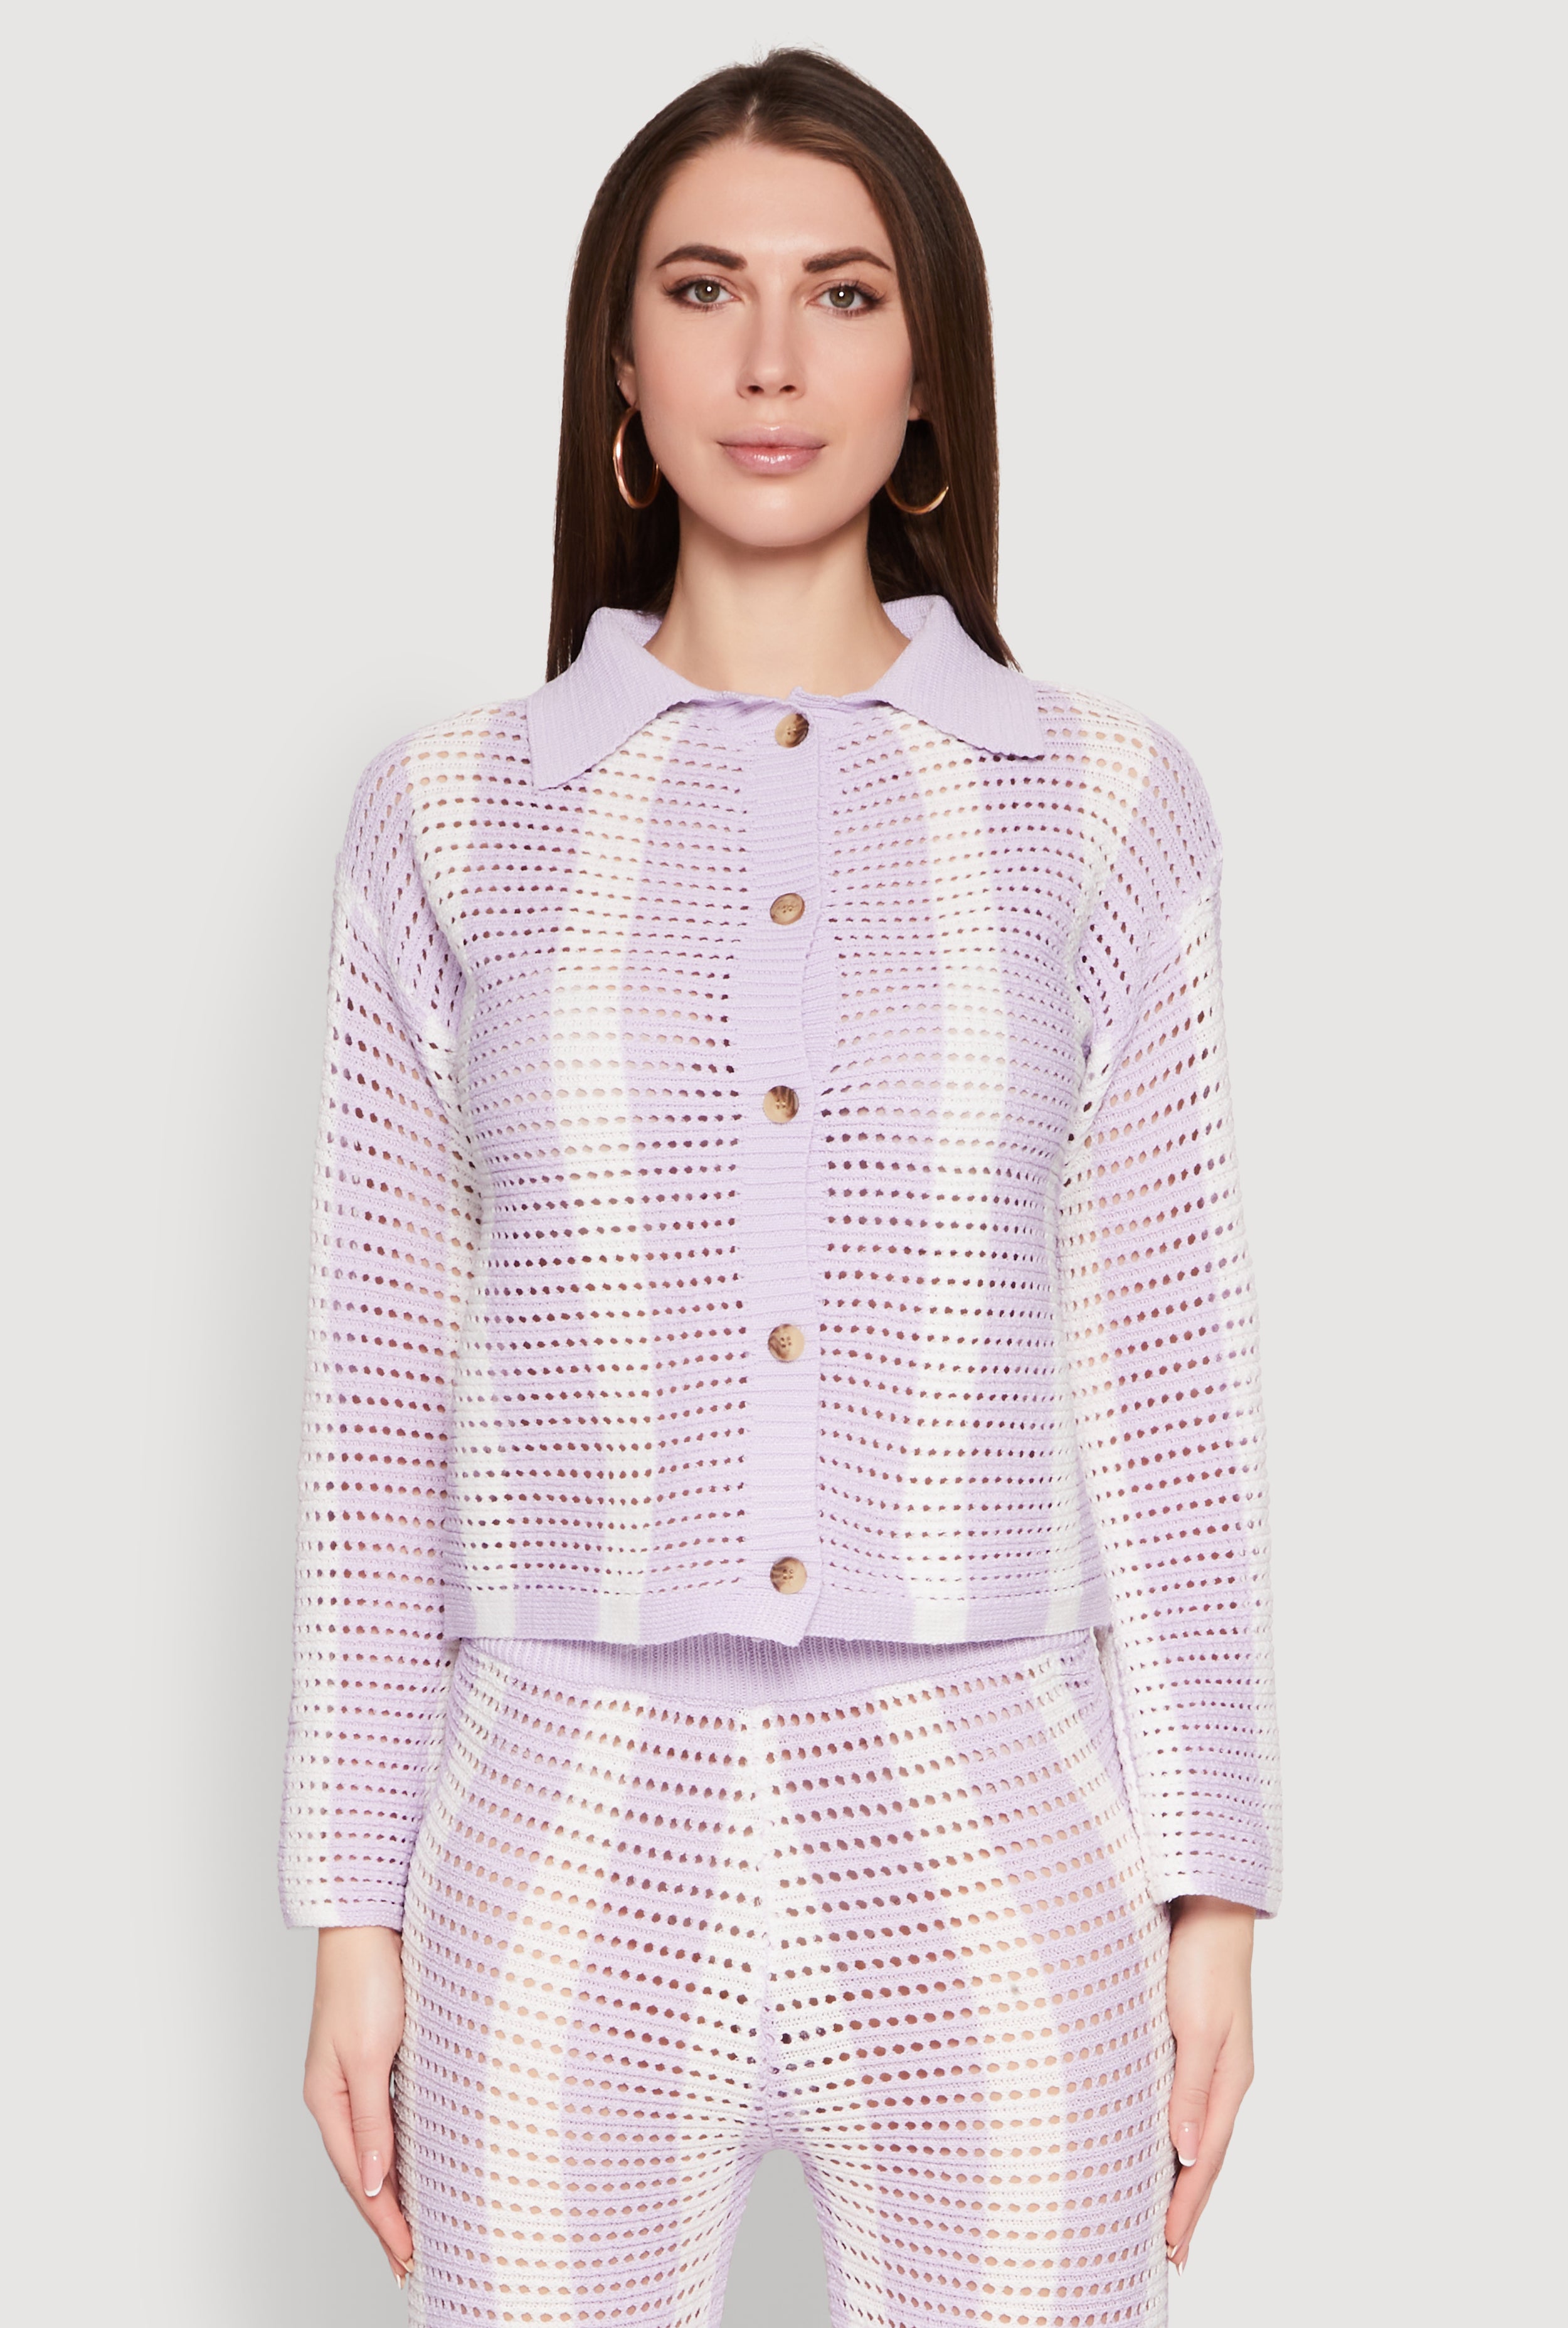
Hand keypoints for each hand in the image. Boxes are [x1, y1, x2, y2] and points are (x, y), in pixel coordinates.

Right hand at [302, 1926, 414, 2285]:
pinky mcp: (374, 2057)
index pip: (359, 2177)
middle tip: (408, 2263)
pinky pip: (384, 2120)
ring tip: (408, 2229)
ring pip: (374, 2148)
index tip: (407, 2259)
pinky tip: (408, 2164)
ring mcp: (354, 2076)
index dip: (384, 2221)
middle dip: (384, 2219)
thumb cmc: (367, 1978)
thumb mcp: (368, 2055)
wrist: (368, 1922)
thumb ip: (371, 2120)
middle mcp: (336, 2093)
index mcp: (327, 2099)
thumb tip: (373, 2181)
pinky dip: (395, 2152)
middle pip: (362, 2171)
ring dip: (390, 2190)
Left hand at [1162, 1894, 1255, 2271]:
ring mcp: (1215, 2064)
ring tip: (1175, 2217)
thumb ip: (1192, 2088)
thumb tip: (1185, 2151)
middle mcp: (1226, 2080)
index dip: (1188, 2204)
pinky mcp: (1199, 2046)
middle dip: (1192, 2207)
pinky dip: (1184, 2143)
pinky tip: (1173, 2150)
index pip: (1205, 2159)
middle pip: (1207, 2157)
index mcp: (1229, 2081)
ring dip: (1188, 2180)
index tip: (1171, 2246)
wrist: (1210, 1910)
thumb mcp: (1196, 2026)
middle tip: (1174, 2254)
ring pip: (1201, 2137)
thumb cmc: (1202, 1962)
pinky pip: (1193, 2110)